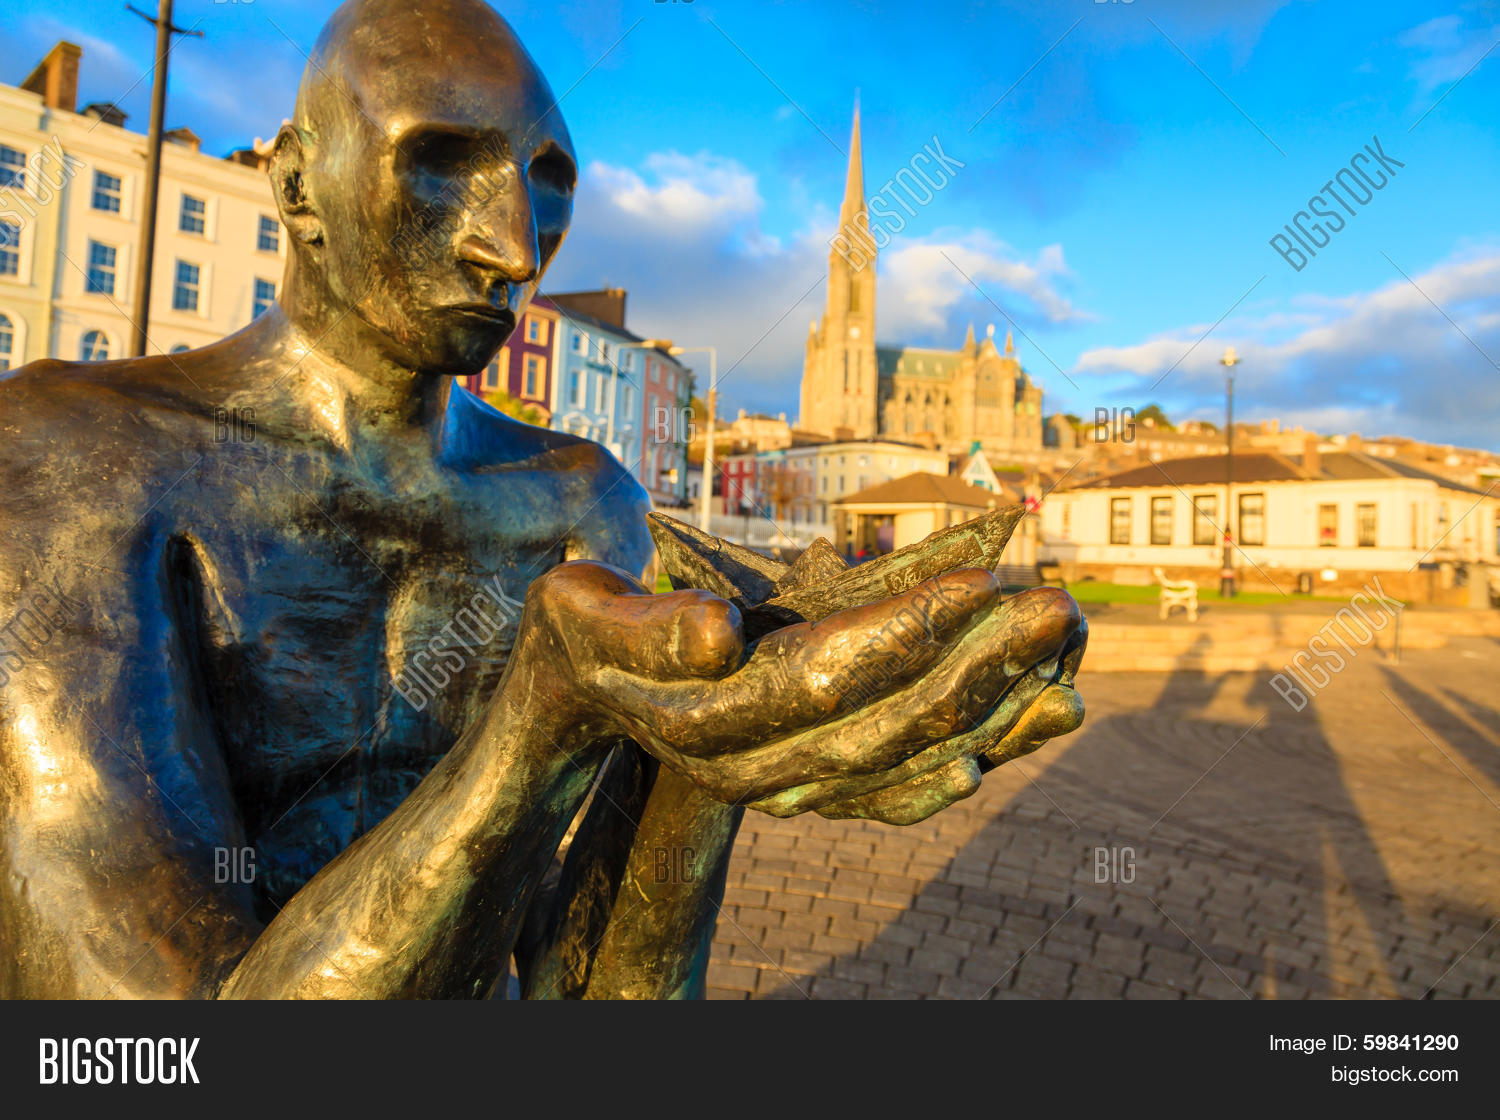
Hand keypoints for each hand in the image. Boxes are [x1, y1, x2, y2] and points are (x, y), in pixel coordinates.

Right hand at [508, 560, 1084, 823]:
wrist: (581, 693)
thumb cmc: (588, 630)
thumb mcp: (585, 611)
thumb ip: (644, 627)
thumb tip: (717, 636)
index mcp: (707, 716)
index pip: (821, 678)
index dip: (904, 632)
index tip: (982, 582)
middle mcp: (754, 766)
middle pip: (881, 721)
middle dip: (974, 666)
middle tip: (1057, 607)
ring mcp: (786, 785)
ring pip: (902, 760)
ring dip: (991, 716)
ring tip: (1069, 668)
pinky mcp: (808, 786)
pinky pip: (894, 790)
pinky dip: (960, 764)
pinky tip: (1021, 737)